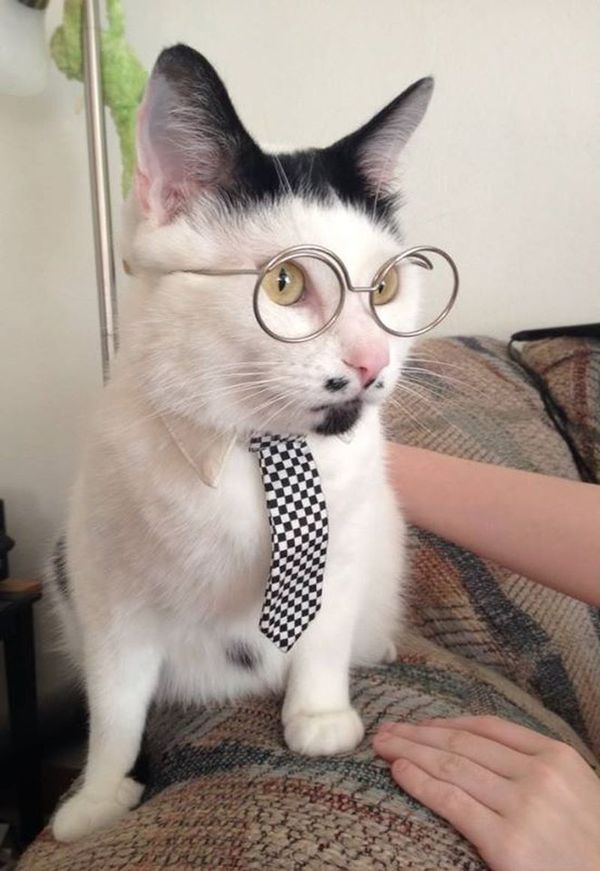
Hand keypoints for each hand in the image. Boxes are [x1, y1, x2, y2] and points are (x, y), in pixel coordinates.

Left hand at [373, 715, 599, 870]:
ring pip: (451, 766)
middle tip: (387, 730)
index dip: (445, 723)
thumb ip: (537, 767)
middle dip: (418, 734)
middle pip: (462, 743)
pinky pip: (453, 802)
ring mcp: (523, 808)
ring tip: (384, 747)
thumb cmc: (593, 845)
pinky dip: (421, 783)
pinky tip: (400, 772)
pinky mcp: (508, 844)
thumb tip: (484, 753)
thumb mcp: (577, 790)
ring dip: (410, 752)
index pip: (487, 728)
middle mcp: (538, 775)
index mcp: (556, 756)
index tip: (419, 723)